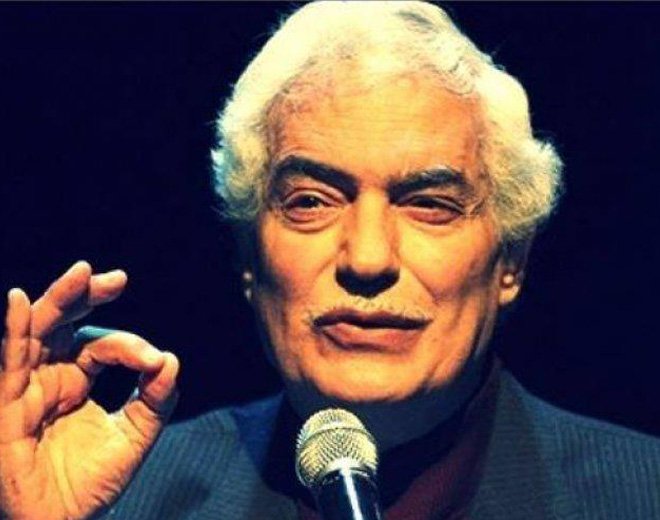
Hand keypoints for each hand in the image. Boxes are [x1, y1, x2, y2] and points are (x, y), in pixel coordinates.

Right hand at [0, 261, 179, 519]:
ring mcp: (25, 390)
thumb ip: (155, 401)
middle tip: (116, 280)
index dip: (130, 346)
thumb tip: (171, 360)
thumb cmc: (89, 485)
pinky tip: (17, 301)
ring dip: (57, 301)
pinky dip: (12, 331)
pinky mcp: (7, 407)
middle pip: (61, 324)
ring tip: (81, 273)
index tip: (155, 361)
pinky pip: (8, 364)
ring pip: (35, 333)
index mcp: (76, 380)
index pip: (101, 345)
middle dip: (85, 296)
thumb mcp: (133, 438)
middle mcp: (48, 378)